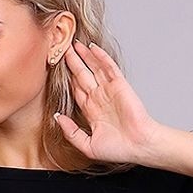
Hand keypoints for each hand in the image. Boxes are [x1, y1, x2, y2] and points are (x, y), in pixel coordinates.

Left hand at [53, 39, 160, 165]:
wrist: (138, 146)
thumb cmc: (118, 149)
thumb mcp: (87, 145)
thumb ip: (71, 132)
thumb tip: (57, 118)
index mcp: (91, 111)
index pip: (75, 90)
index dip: (66, 80)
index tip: (54, 70)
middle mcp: (99, 98)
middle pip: (81, 75)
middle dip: (72, 62)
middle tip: (61, 49)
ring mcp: (109, 90)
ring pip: (93, 68)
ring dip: (83, 56)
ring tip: (73, 43)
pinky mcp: (119, 85)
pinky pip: (108, 67)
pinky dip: (100, 57)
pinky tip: (91, 47)